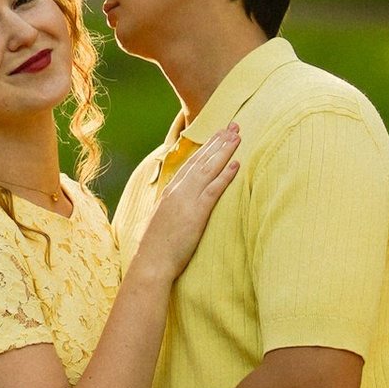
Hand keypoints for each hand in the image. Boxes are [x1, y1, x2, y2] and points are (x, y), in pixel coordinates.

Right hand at [138, 120, 241, 279]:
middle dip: (218, 141)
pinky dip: (226, 175)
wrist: (151, 263)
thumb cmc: (156, 248)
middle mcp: (178, 190)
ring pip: (208, 169)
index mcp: (170, 191)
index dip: (206, 147)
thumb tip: (178, 204)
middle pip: (201, 159)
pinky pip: (214, 189)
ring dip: (224, 151)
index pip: (191, 162)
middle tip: (233, 125)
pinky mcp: (196, 213)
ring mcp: (186, 200)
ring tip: (237, 136)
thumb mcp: (162, 220)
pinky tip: (237, 164)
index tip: (218, 134)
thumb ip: (171, 207)